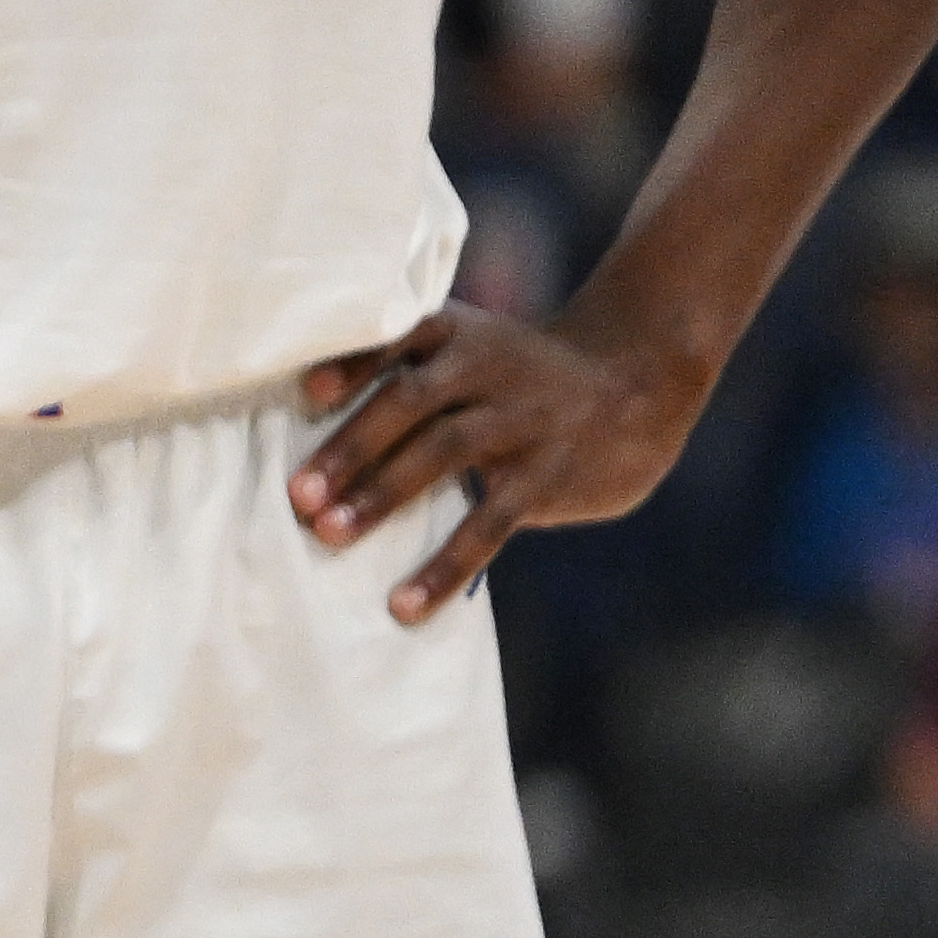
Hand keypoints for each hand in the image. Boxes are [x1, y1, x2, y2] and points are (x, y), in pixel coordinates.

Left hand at [293, 301, 702, 617]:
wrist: (638, 382)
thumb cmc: (519, 374)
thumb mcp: (472, 346)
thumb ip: (405, 368)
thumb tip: (307, 426)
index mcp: (458, 334)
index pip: (401, 336)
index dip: (355, 362)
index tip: (309, 391)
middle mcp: (488, 369)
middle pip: (411, 401)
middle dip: (351, 448)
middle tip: (298, 493)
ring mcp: (522, 422)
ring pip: (445, 454)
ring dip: (383, 496)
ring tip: (329, 535)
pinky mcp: (548, 476)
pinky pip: (489, 524)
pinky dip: (445, 564)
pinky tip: (406, 602)